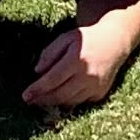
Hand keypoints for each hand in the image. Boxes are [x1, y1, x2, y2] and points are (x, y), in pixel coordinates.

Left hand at [23, 16, 138, 108]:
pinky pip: (80, 101)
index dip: (37, 90)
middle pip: (60, 94)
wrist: (114, 42)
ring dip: (54, 101)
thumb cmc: (86, 39)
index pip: (52, 80)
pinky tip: (61, 94)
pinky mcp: (100, 93)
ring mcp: (95, 86)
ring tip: (42, 98)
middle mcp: (88, 75)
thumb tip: (37, 71)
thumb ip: (50, 53)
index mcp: (77, 60)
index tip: (25, 96)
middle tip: (30, 100)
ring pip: (69, 101)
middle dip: (42, 100)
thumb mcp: (66, 38)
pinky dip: (68, 100)